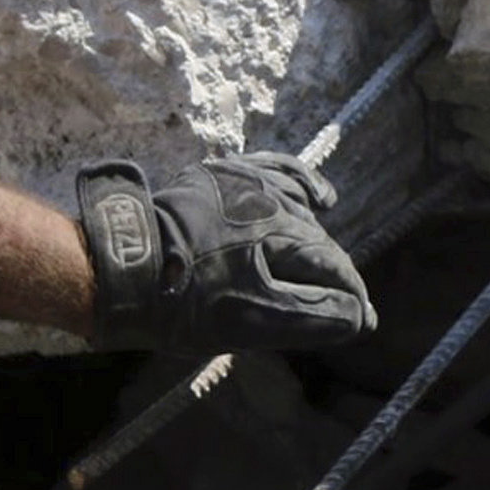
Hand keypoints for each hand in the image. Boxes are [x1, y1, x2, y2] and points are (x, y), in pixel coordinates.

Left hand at [76, 153, 376, 354]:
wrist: (124, 269)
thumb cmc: (187, 304)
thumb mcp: (254, 322)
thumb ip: (314, 315)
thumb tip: (361, 315)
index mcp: (283, 234)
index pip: (334, 265)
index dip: (352, 296)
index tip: (365, 319)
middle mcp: (271, 199)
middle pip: (317, 238)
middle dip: (332, 271)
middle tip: (341, 303)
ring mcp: (244, 182)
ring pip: (299, 202)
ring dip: (317, 232)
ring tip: (331, 254)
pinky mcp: (221, 175)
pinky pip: (273, 168)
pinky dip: (298, 180)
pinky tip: (317, 196)